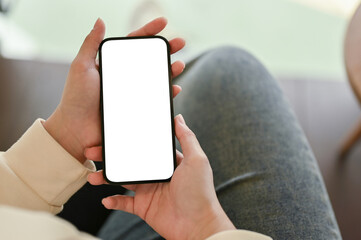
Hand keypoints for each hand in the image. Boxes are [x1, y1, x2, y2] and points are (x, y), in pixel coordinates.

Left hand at [43, 17, 184, 162]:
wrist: (76, 129)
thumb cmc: (75, 98)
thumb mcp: (81, 67)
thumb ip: (90, 44)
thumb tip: (99, 20)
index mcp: (113, 64)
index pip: (134, 43)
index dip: (149, 31)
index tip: (164, 23)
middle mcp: (125, 76)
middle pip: (150, 59)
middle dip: (167, 49)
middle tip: (181, 42)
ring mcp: (132, 92)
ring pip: (156, 77)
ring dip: (170, 70)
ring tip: (179, 65)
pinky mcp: (136, 108)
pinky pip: (155, 98)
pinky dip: (167, 93)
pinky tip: (174, 88)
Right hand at [86, 115, 235, 239]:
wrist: (197, 226)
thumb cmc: (200, 192)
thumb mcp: (196, 160)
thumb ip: (187, 138)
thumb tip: (179, 118)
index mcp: (168, 162)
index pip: (147, 147)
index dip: (131, 140)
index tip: (115, 134)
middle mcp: (158, 175)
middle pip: (131, 162)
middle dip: (112, 157)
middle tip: (95, 152)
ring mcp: (149, 191)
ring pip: (124, 181)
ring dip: (108, 178)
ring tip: (94, 177)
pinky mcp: (144, 207)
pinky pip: (125, 203)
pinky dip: (114, 201)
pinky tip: (106, 198)